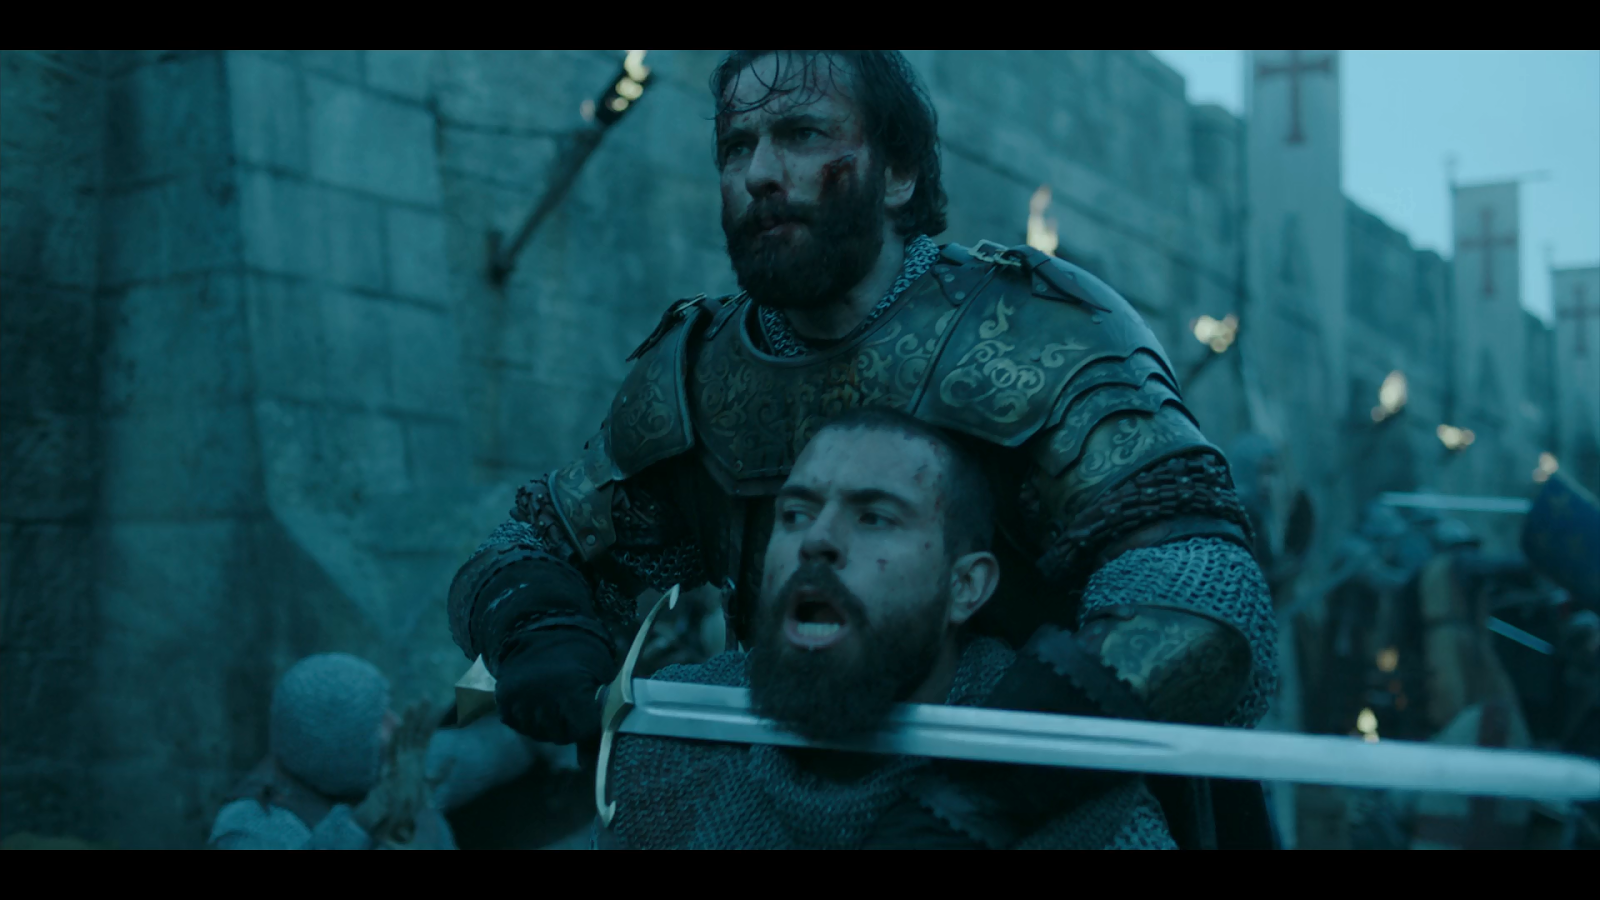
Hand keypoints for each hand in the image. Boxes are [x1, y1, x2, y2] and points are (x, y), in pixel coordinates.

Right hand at [353, 699, 435, 844]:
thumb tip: (453, 757)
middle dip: (421, 713)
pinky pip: (392, 750)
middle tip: (427, 695)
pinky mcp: (391, 769)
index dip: (432, 719)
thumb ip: (442, 771)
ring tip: (414, 704)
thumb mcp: (431, 785)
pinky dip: (396, 738)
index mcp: (417, 757)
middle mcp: (408, 755)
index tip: (440, 704)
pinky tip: (400, 726)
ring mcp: (399, 760)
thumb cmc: (411, 801)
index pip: (426, 733)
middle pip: (415, 730)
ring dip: (408, 721)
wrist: (396, 817)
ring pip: (404, 736)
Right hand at [494, 626, 615, 743]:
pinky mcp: (504, 700)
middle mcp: (542, 699)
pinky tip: (537, 706)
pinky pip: (518, 724)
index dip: (588, 726)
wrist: (539, 627)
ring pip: (537, 733)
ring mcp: (519, 700)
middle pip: (559, 735)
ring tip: (554, 707)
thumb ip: (602, 700)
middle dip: (568, 728)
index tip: (589, 719)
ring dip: (547, 727)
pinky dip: (527, 720)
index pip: (582, 729)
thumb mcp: (599, 670)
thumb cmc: (578, 651)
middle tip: (572, 712)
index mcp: (570, 690)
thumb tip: (607, 729)